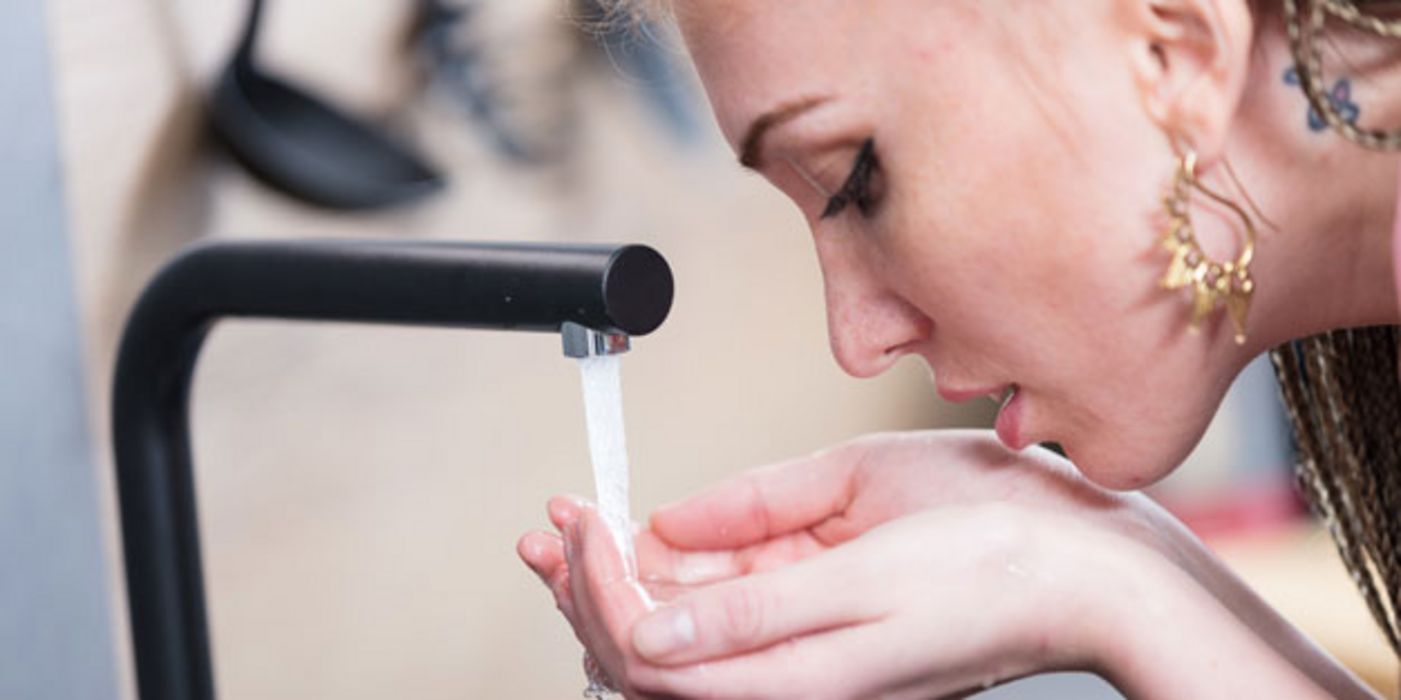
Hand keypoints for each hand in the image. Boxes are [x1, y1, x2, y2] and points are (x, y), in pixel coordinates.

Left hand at [519, 430, 1362, 697]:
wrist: (1083, 574)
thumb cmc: (995, 565)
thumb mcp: (865, 570)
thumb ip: (750, 606)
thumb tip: (650, 623)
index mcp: (791, 677)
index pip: (648, 652)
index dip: (593, 585)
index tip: (576, 514)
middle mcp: (786, 680)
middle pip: (649, 652)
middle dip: (584, 586)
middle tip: (548, 524)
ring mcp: (801, 657)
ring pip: (679, 633)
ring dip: (615, 581)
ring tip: (569, 529)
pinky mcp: (817, 629)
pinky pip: (724, 615)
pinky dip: (674, 576)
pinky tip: (649, 542)